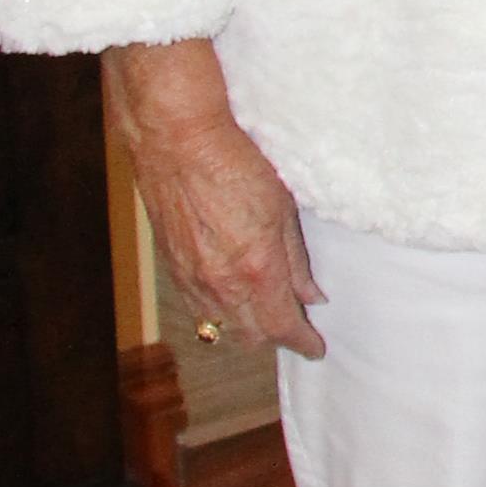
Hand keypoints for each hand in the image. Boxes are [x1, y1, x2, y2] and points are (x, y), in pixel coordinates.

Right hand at [105, 39, 325, 360]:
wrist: (177, 139)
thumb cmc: (235, 163)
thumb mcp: (282, 208)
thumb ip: (296, 260)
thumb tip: (311, 295)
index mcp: (256, 270)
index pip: (282, 327)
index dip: (302, 343)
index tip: (315, 347)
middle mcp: (221, 284)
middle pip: (251, 335)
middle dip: (275, 335)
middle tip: (294, 324)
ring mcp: (190, 279)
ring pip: (220, 327)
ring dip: (244, 326)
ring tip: (264, 311)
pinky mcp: (170, 267)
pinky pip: (196, 307)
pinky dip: (217, 310)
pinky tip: (230, 295)